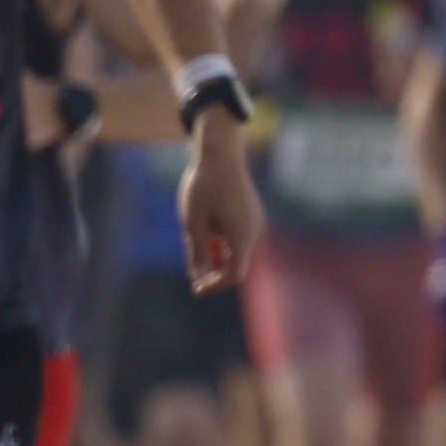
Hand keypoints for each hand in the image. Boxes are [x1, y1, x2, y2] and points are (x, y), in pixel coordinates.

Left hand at [177, 112, 263, 295]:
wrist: (220, 154)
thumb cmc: (203, 187)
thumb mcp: (193, 222)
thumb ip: (197, 252)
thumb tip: (199, 276)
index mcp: (241, 237)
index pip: (233, 275)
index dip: (215, 286)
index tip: (197, 290)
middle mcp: (254, 232)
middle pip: (234, 263)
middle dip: (212, 269)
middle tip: (190, 264)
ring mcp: (255, 222)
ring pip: (235, 250)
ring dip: (215, 254)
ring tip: (193, 239)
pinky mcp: (252, 214)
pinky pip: (237, 236)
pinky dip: (222, 241)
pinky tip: (205, 229)